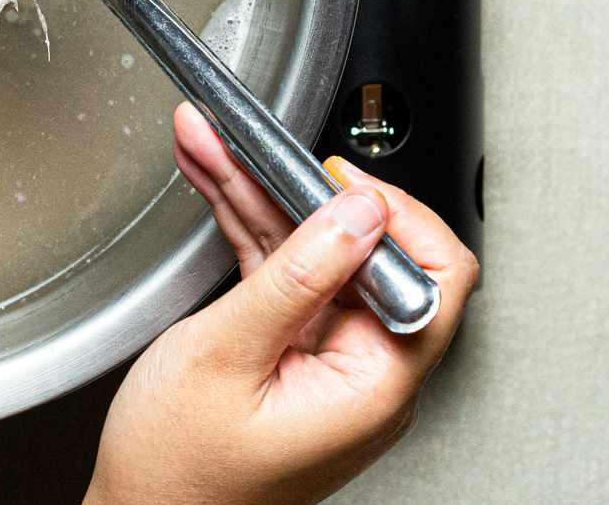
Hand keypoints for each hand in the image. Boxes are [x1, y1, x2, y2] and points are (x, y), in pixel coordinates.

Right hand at [85, 103, 478, 504]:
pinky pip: (278, 271)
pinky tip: (214, 180)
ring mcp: (326, 358)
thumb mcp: (226, 355)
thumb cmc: (176, 467)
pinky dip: (244, 226)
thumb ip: (297, 277)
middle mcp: (362, 370)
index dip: (393, 214)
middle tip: (252, 141)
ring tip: (212, 141)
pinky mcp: (289, 349)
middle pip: (358, 250)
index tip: (336, 178)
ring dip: (256, 193)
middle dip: (297, 186)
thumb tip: (360, 215)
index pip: (431, 276)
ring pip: (309, 250)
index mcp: (372, 384)